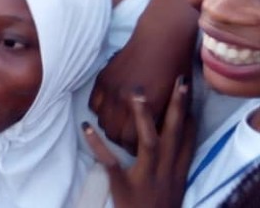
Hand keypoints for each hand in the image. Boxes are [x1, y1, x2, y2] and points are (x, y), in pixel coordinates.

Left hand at [83, 77, 194, 207]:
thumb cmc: (158, 207)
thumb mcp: (172, 186)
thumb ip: (171, 164)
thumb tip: (169, 139)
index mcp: (177, 171)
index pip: (188, 139)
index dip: (189, 114)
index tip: (188, 90)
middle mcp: (166, 171)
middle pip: (175, 134)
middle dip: (177, 107)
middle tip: (179, 80)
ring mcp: (146, 178)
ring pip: (149, 143)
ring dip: (144, 118)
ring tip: (136, 93)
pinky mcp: (125, 186)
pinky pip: (111, 163)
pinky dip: (98, 145)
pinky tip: (86, 127)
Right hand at [90, 39, 189, 153]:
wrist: (162, 39)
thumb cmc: (176, 71)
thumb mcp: (177, 102)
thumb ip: (163, 122)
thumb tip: (153, 140)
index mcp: (149, 108)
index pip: (132, 143)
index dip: (136, 148)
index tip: (141, 147)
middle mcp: (126, 100)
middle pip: (114, 135)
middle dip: (121, 141)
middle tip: (130, 138)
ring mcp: (112, 88)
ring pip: (102, 121)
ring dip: (110, 126)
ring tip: (120, 124)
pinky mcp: (103, 78)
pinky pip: (93, 104)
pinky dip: (100, 111)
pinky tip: (111, 109)